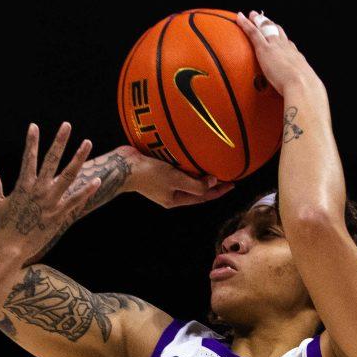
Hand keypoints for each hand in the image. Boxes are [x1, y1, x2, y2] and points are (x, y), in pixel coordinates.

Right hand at [0, 121, 102, 259]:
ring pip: (68, 175)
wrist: (10, 249)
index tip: (34, 126)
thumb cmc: (2, 227)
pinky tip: (97, 180)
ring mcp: (50, 202)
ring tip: (87, 143)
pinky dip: (87, 190)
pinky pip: (76, 200)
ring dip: (78, 158)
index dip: (31, 141)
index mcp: (23, 185)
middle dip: (59, 141)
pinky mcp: (59, 215)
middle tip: (66, 125)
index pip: (28, 157)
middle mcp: (38, 190)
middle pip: (51, 160)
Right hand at [117, 145, 236, 208]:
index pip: (203, 197)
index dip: (218, 191)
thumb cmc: (149, 174)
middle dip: (212, 183)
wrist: (124, 165)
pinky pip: (178, 169)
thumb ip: (195, 184)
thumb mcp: (175, 180)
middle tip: (227, 173)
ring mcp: (164, 182)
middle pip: (197, 189)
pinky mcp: (159, 170)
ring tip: (213, 165)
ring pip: (188, 179)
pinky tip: (193, 156)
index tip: (232, 183)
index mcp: (175, 200)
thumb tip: (214, 182)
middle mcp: (171, 193)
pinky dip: (188, 165)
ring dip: (200, 173)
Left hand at [236, 9, 321, 97]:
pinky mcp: (265, 49)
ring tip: (252, 14)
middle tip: (264, 18)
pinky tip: (240, 17)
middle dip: (271, 24)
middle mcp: (287, 48)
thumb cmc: (305, 92)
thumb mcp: (302, 90)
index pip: (288, 45)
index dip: (283, 39)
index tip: (279, 35)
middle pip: (278, 32)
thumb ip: (296, 92)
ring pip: (266, 28)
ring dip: (259, 20)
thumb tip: (297, 102)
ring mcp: (276, 46)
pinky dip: (246, 24)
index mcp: (296, 58)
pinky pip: (253, 32)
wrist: (302, 86)